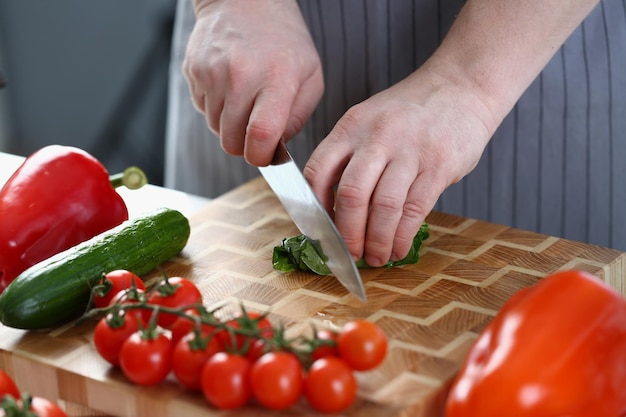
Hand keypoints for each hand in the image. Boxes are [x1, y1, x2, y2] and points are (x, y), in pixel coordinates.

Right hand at [183, 0, 323, 165]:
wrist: (246, 1)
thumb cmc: (283, 41)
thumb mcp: (310, 76)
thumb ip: (297, 118)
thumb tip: (277, 148)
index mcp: (276, 78)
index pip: (260, 135)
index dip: (261, 157)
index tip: (265, 156)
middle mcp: (240, 76)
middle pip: (232, 141)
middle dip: (245, 146)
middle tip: (258, 130)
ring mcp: (212, 73)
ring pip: (215, 129)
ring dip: (231, 126)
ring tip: (246, 101)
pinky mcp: (194, 71)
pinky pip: (203, 110)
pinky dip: (217, 109)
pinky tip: (230, 88)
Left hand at [304, 62, 496, 266]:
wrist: (461, 87)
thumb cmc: (410, 113)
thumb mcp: (370, 120)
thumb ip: (350, 157)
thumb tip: (334, 211)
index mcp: (351, 126)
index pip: (318, 172)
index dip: (314, 209)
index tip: (320, 232)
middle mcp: (376, 137)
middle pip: (350, 195)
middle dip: (347, 234)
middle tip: (350, 254)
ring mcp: (409, 150)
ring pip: (384, 207)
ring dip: (377, 241)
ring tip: (376, 258)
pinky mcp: (438, 165)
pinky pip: (415, 210)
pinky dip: (403, 237)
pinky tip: (399, 248)